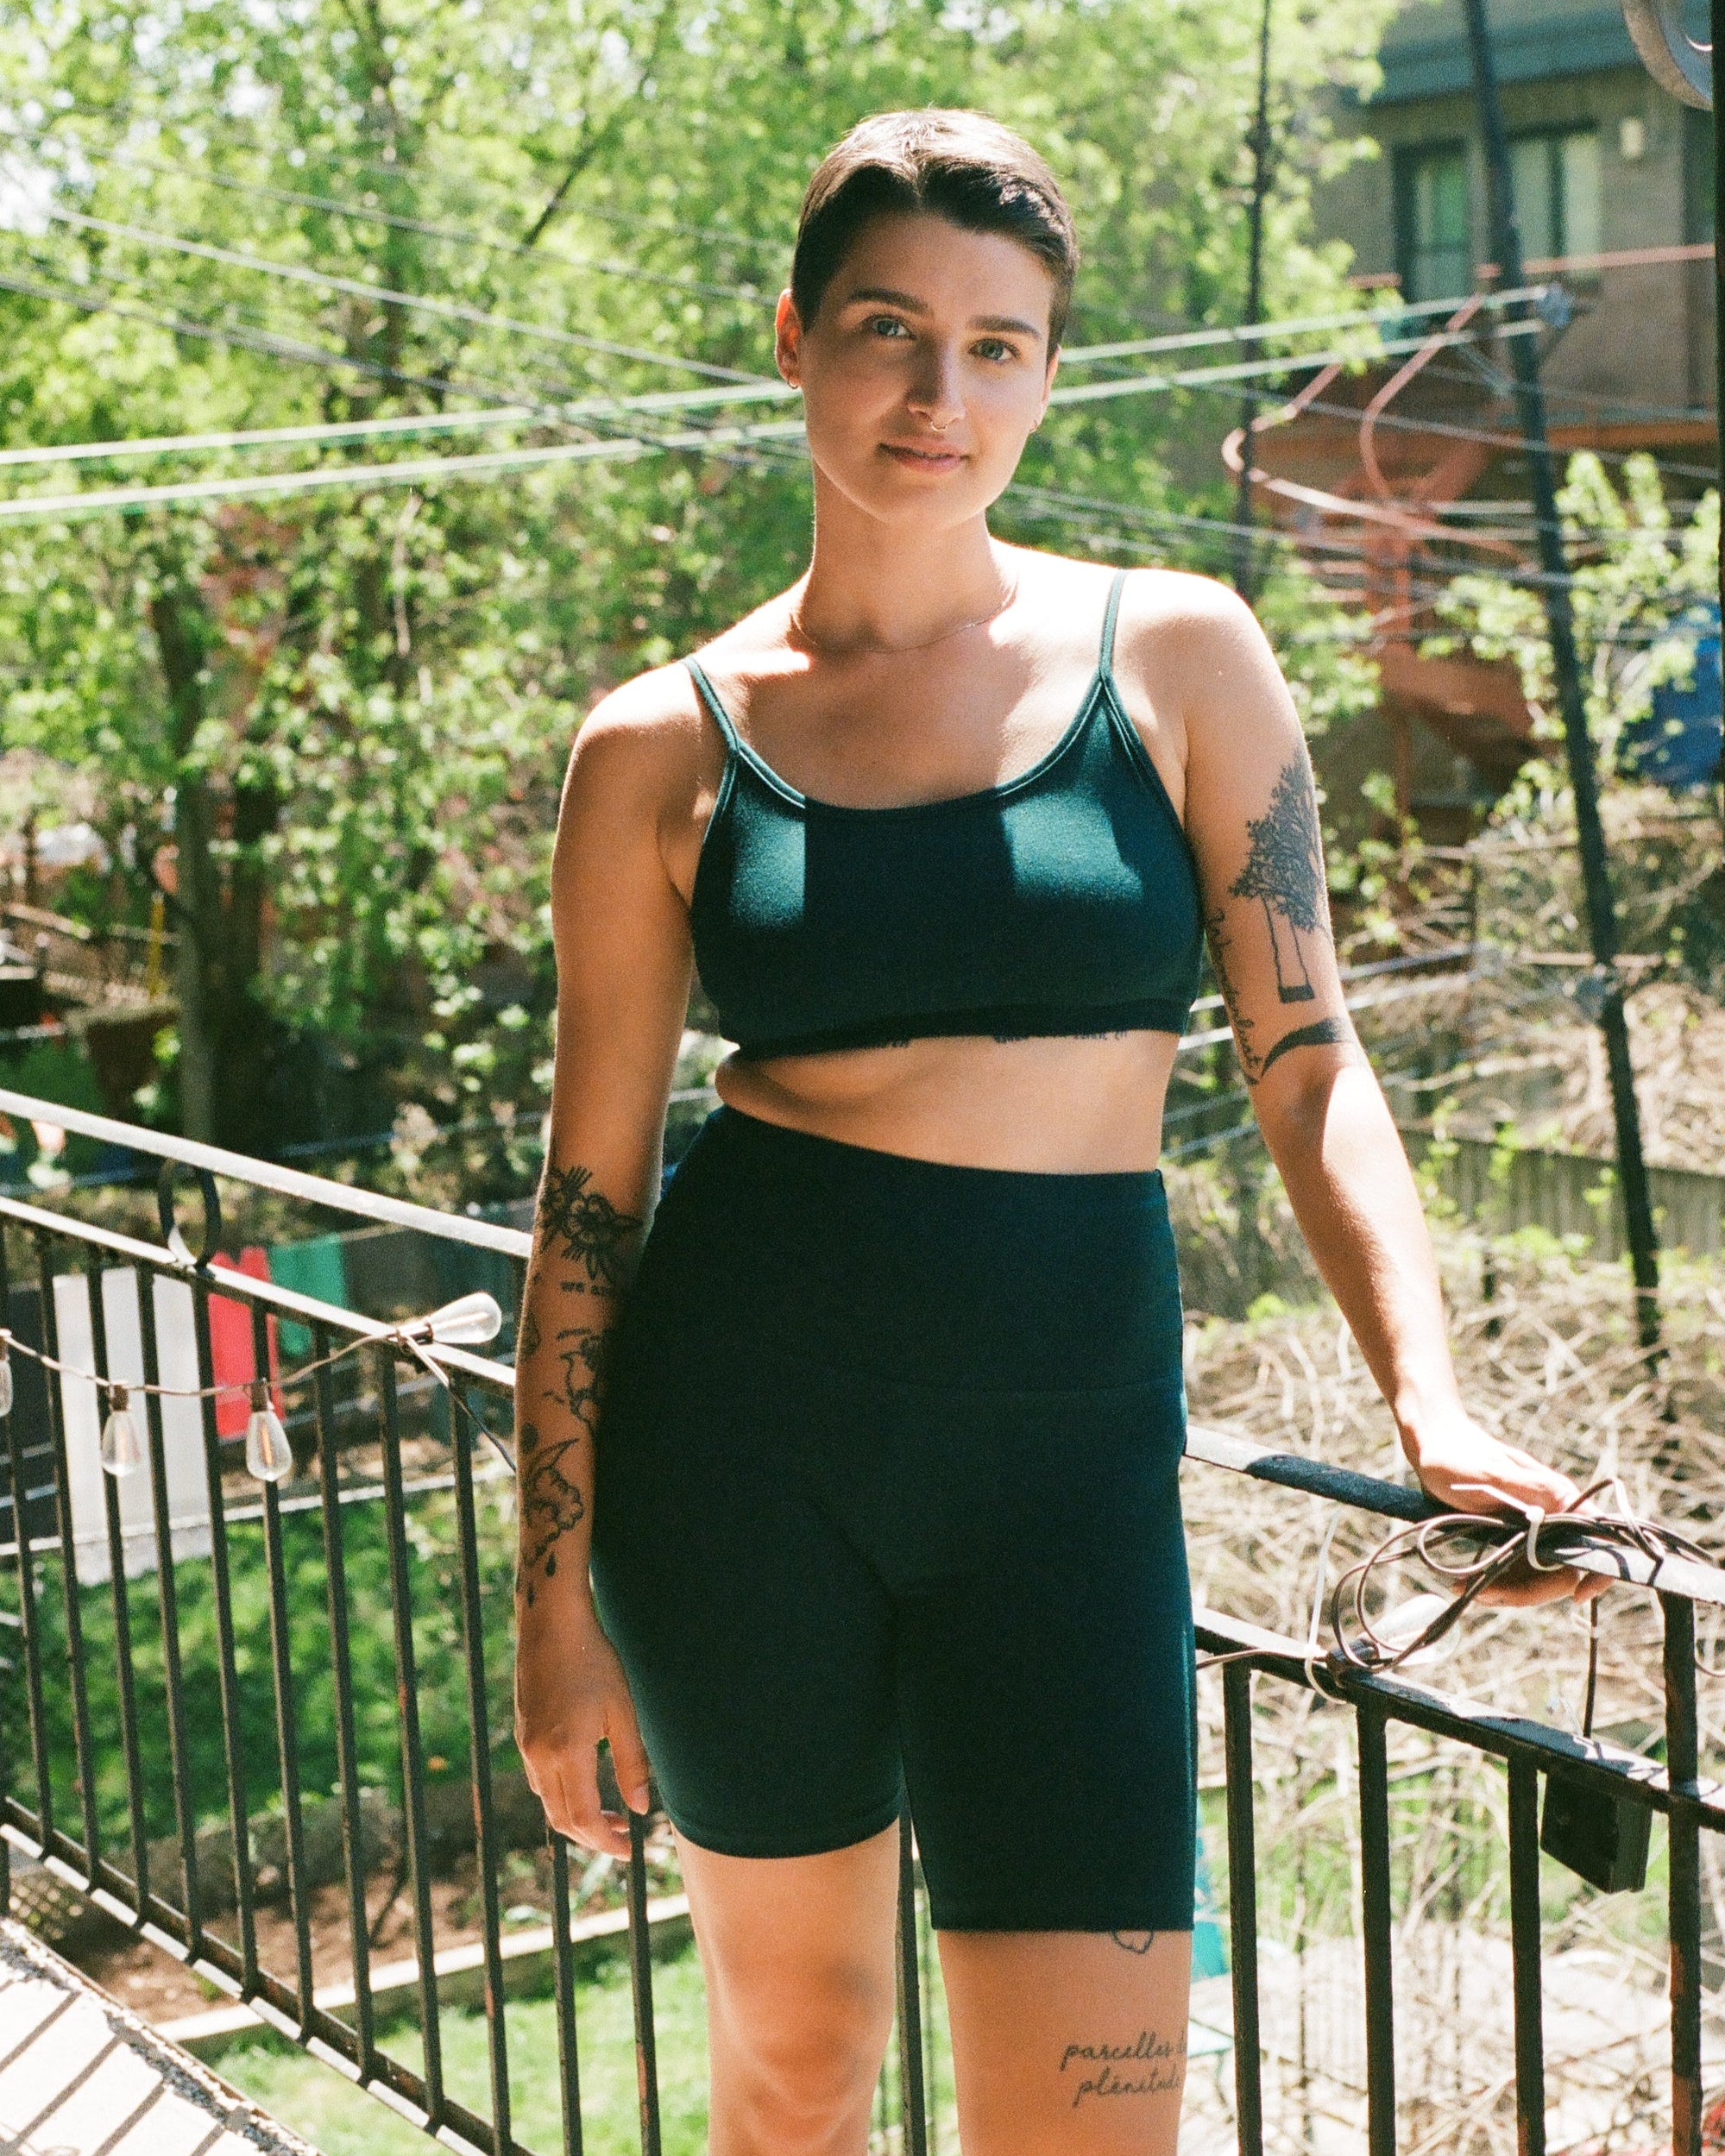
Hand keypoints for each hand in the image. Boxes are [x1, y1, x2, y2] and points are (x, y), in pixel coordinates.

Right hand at [515, 1601, 653, 1857]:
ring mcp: (526, 1745)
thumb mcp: (623, 1712)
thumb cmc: (594, 1662)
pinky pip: (539, 1780)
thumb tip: (640, 1808)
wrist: (552, 1624)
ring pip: (547, 1801)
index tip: (628, 1848)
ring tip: (610, 1814)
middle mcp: (539, 1756)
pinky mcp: (523, 1733)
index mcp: (567, 1753)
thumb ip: (631, 1763)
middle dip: (592, 1835)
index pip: (583, 1818)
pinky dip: (561, 1795)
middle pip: (561, 1818)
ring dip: (576, 1817)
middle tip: (623, 1838)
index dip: (606, 1840)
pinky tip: (584, 1782)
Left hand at [1405, 1412, 1609, 1608]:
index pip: (1596, 1541)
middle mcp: (1553, 1517)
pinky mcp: (1510, 1537)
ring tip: (1466, 1588)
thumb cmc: (1459, 1454)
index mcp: (1559, 1498)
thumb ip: (1532, 1490)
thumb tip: (1568, 1503)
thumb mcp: (1493, 1474)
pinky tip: (1463, 1582)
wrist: (1430, 1443)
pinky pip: (1513, 1571)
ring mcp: (1532, 1530)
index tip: (1577, 1596)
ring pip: (1536, 1576)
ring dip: (1506, 1591)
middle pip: (1561, 1570)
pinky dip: (1493, 1582)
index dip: (1596, 1573)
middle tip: (1486, 1594)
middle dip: (1529, 1590)